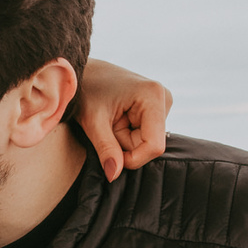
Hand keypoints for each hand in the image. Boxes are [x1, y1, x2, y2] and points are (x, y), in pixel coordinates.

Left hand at [77, 58, 171, 181]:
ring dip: (124, 140)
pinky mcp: (156, 108)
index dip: (132, 159)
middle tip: (106, 126)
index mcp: (153, 96)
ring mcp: (162, 103)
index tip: (110, 154)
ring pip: (146, 142)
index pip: (154, 146)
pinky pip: (144, 135)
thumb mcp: (92, 121)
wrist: (84, 72)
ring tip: (110, 119)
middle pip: (150, 145)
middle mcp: (164, 98)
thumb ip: (106, 148)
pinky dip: (127, 134)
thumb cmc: (86, 90)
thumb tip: (114, 176)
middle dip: (125, 145)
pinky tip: (117, 118)